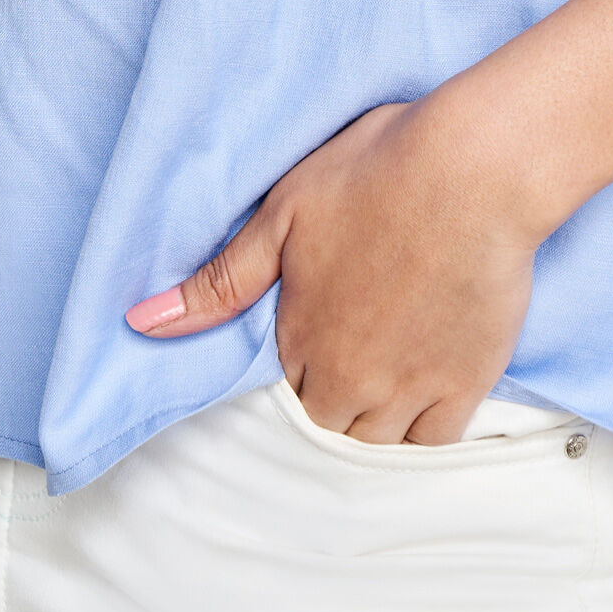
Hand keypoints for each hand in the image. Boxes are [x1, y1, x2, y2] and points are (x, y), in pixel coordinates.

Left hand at [126, 97, 537, 443]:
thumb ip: (219, 281)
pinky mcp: (467, 382)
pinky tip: (425, 385)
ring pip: (377, 439)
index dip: (301, 355)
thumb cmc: (376, 172)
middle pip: (328, 420)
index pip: (285, 384)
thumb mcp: (284, 212)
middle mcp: (350, 378)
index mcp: (300, 337)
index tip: (322, 322)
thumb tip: (140, 323)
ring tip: (388, 362)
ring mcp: (410, 386)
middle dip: (333, 391)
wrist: (472, 170)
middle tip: (357, 339)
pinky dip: (423, 426)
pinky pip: (433, 441)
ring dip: (374, 414)